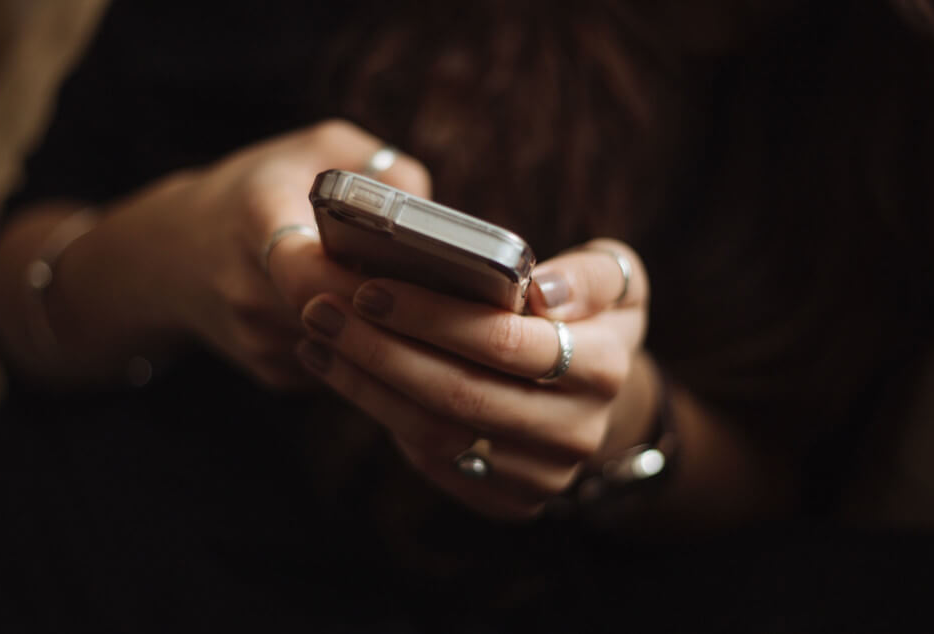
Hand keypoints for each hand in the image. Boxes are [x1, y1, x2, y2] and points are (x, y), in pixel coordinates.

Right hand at [79, 120, 429, 387]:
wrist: (172, 255)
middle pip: (339, 318)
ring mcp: (257, 341)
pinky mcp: (271, 373)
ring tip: (429, 308)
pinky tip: (383, 323)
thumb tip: (435, 217)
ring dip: (387, 334)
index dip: (361, 281)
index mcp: (255, 221)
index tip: (410, 274)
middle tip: (448, 297)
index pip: (306, 270)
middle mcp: (247, 289)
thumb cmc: (258, 190)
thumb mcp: (315, 149)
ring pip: (347, 349)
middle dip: (394, 310)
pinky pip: (338, 367)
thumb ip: (380, 168)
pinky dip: (366, 349)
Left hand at [296, 239, 649, 518]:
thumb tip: (541, 292)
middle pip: (458, 394)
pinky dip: (380, 414)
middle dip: (380, 350)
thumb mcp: (615, 280)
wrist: (594, 397)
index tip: (370, 288)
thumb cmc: (588, 318)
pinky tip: (343, 373)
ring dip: (365, 385)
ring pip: (435, 434)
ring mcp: (541, 476)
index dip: (431, 317)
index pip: (505, 342)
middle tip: (322, 311)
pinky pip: (432, 461)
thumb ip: (589, 275)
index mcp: (604, 367)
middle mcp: (577, 431)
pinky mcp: (507, 501)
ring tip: (319, 338)